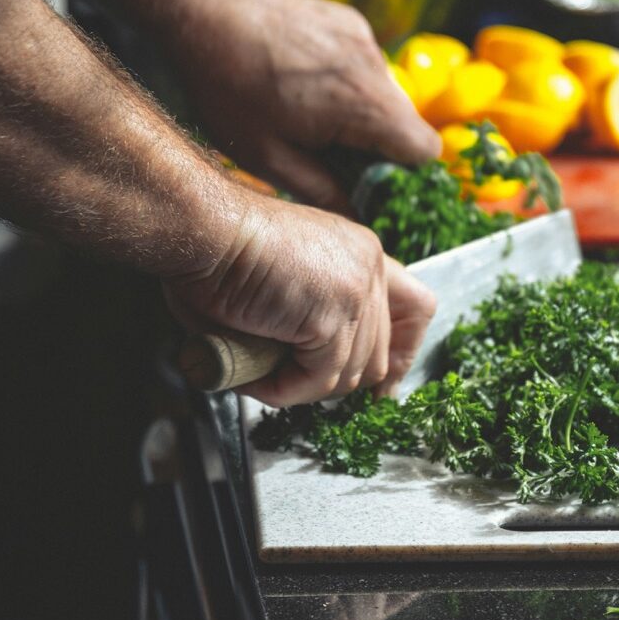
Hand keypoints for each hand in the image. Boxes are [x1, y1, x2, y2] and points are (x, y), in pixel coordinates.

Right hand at [163, 195, 435, 405]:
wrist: (202, 229)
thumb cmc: (219, 251)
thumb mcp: (286, 278)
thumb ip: (313, 316)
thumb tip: (315, 370)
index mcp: (362, 252)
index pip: (416, 308)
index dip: (401, 352)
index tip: (382, 385)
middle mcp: (369, 267)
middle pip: (379, 356)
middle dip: (335, 382)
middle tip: (290, 386)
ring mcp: (356, 291)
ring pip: (347, 376)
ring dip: (301, 387)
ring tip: (257, 372)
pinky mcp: (332, 317)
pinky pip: (317, 380)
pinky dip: (282, 390)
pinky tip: (253, 375)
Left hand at [173, 0, 439, 211]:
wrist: (201, 9)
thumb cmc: (226, 86)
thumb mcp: (267, 156)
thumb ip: (320, 191)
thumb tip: (354, 217)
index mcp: (361, 102)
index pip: (424, 149)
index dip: (404, 174)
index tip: (370, 184)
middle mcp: (372, 64)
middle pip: (406, 123)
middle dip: (378, 147)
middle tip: (332, 158)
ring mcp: (362, 37)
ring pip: (386, 95)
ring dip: (361, 115)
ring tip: (312, 119)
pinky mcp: (348, 21)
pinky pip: (366, 66)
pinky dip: (348, 85)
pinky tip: (306, 88)